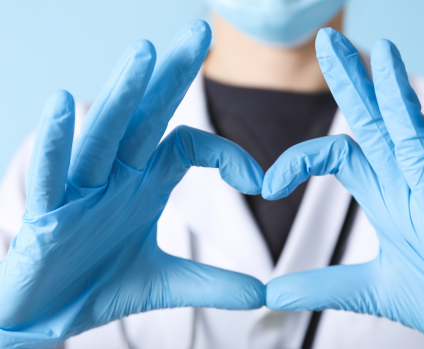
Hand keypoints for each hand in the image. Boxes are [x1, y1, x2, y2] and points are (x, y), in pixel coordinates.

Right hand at [0, 21, 264, 348]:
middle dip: (173, 74)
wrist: (46, 316)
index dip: (229, 154)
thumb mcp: (163, 283)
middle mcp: (116, 176)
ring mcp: (81, 190)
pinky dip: (58, 140)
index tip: (261, 182)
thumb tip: (263, 295)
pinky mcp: (47, 213)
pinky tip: (65, 103)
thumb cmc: (97, 285)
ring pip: (103, 133)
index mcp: (145, 184)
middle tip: (202, 30)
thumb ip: (211, 284)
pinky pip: (52, 171)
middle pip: (147, 116)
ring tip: (144, 52)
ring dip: (123, 93)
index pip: (190, 145)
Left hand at [264, 28, 423, 347]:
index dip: (301, 159)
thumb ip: (321, 286)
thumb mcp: (368, 290)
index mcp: (386, 198)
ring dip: (400, 97)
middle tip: (330, 41)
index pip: (341, 154)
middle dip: (355, 83)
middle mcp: (410, 190)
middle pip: (377, 126)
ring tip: (384, 53)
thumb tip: (271, 293)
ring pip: (416, 139)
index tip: (268, 186)